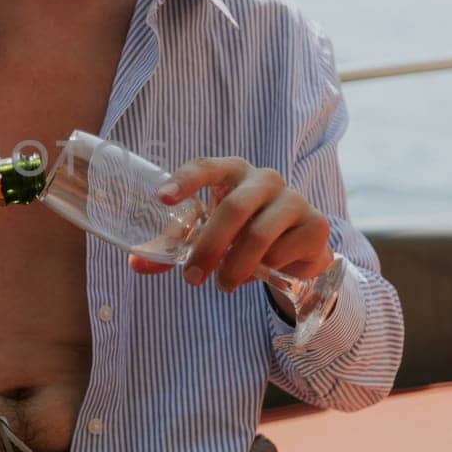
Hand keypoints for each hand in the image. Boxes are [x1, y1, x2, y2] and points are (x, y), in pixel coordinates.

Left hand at [128, 156, 332, 291]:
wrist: (296, 249)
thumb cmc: (242, 232)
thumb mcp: (207, 235)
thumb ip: (173, 247)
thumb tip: (136, 263)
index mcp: (231, 172)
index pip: (205, 166)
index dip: (184, 181)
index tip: (162, 199)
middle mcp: (263, 178)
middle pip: (232, 208)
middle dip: (208, 247)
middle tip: (192, 278)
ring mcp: (293, 198)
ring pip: (259, 234)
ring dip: (236, 266)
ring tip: (223, 285)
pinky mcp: (315, 224)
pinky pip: (284, 250)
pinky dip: (266, 268)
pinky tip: (261, 274)